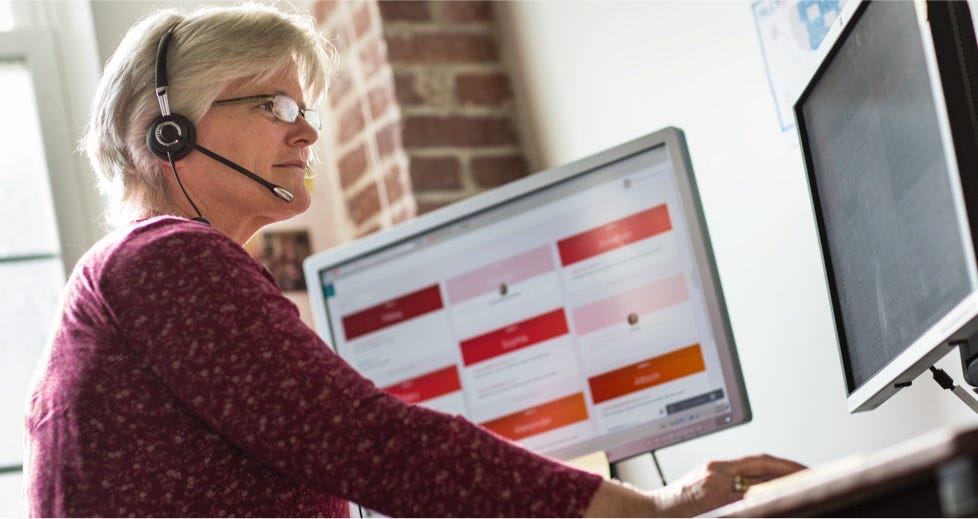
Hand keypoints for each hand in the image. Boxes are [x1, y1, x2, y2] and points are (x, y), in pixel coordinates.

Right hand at [649, 454, 805, 515]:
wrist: (649, 510)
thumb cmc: (675, 504)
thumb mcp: (702, 489)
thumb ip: (728, 486)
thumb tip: (759, 492)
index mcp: (717, 467)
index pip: (759, 460)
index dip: (785, 465)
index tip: (805, 470)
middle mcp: (717, 470)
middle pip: (762, 465)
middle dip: (791, 470)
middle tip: (814, 476)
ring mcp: (714, 483)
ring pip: (757, 479)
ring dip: (782, 482)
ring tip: (803, 487)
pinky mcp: (711, 496)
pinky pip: (743, 494)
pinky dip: (762, 495)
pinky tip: (779, 499)